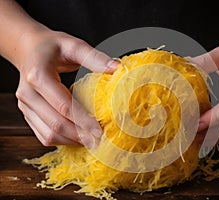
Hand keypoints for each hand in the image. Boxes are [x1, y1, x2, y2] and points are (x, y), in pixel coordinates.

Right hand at [15, 28, 117, 146]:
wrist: (27, 49)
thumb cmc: (52, 46)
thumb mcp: (73, 45)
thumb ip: (94, 57)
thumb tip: (118, 69)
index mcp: (38, 76)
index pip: (64, 106)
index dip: (84, 121)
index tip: (101, 131)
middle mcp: (28, 94)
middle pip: (56, 124)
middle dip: (80, 135)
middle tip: (100, 142)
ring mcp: (25, 106)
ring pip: (48, 134)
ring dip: (71, 140)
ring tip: (92, 142)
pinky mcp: (27, 113)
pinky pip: (43, 134)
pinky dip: (61, 140)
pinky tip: (78, 138)